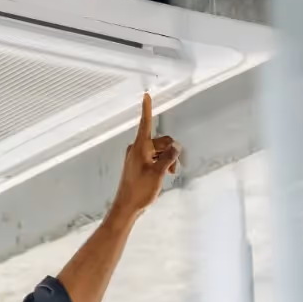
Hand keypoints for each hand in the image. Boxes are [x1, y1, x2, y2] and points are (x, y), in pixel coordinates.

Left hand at [110, 94, 181, 218]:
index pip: (145, 123)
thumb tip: (176, 147)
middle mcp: (138, 149)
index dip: (147, 108)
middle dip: (170, 151)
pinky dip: (162, 164)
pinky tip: (165, 175)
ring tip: (170, 174)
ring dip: (167, 160)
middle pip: (160, 140)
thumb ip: (168, 157)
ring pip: (159, 151)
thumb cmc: (140, 190)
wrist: (126, 207)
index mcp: (139, 147)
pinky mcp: (139, 165)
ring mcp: (138, 157)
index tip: (146, 95)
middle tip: (174, 169)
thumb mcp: (158, 173)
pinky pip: (154, 158)